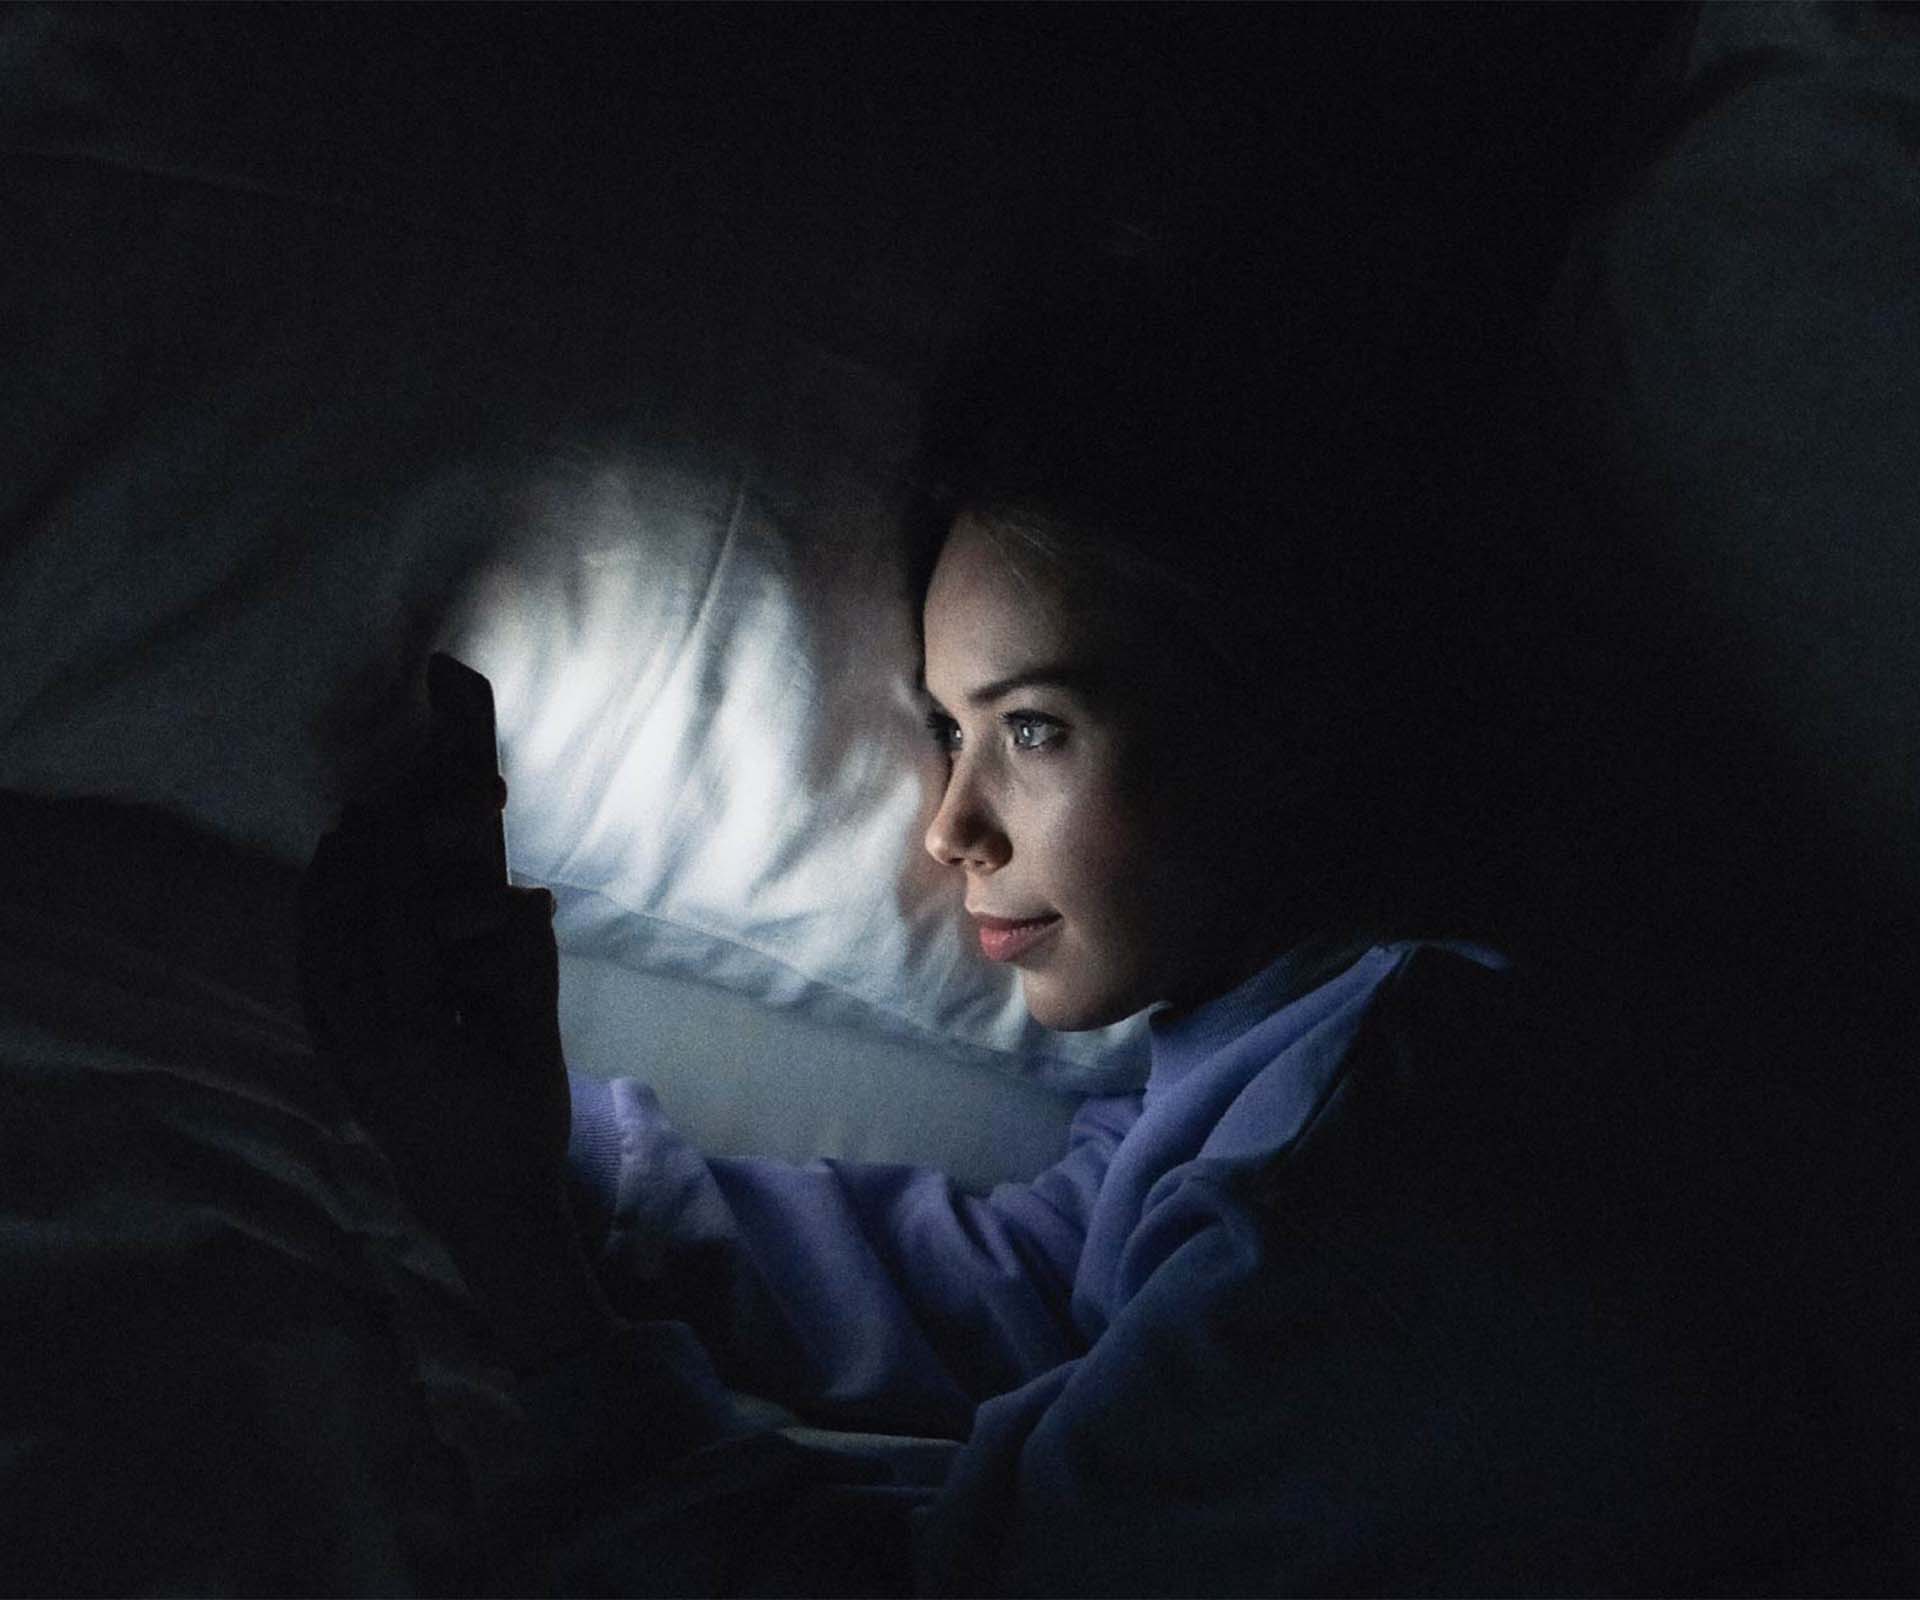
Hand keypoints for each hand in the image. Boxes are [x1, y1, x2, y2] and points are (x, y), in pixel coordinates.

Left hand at [299, 769, 610, 1366]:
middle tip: (361, 809)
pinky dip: (316, 940)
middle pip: (338, 934)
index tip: (395, 808)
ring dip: (324, 898)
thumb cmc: (524, 1130)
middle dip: (350, 866)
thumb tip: (527, 897)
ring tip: (337, 847)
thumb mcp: (539, 1049)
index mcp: (417, 1038)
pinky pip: (313, 991)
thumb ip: (528, 971)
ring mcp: (343, 1063)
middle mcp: (364, 1047)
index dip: (395, 861)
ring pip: (315, 962)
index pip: (397, 927)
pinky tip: (328, 914)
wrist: (487, 1214)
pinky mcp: (340, 1073)